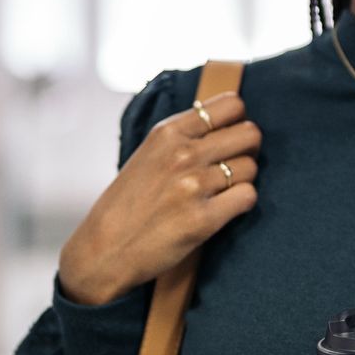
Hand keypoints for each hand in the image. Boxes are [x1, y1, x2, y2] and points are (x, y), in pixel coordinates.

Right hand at [58, 89, 260, 304]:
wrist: (104, 249)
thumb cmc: (127, 203)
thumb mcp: (148, 154)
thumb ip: (183, 136)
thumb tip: (228, 122)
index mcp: (168, 132)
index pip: (232, 105)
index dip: (239, 121)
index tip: (230, 136)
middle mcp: (183, 154)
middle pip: (250, 134)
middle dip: (248, 149)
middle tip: (234, 164)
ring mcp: (194, 186)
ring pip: (250, 168)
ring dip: (242, 180)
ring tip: (221, 191)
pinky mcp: (204, 219)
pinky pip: (247, 197)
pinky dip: (241, 203)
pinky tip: (224, 208)